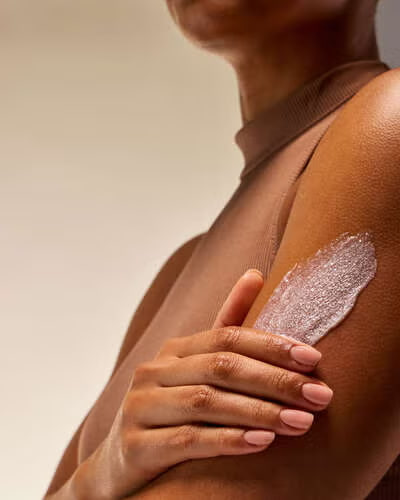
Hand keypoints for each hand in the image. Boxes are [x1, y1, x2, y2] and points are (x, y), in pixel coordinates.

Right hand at [92, 270, 331, 498]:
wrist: (123, 462)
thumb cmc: (174, 410)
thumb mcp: (197, 368)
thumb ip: (227, 325)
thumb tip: (255, 273)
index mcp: (174, 351)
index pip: (226, 337)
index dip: (271, 345)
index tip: (313, 359)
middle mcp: (154, 372)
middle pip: (221, 367)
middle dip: (275, 380)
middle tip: (320, 396)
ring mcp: (141, 407)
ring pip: (206, 402)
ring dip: (260, 411)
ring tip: (302, 422)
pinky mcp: (135, 445)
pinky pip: (187, 440)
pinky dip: (228, 439)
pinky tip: (262, 443)